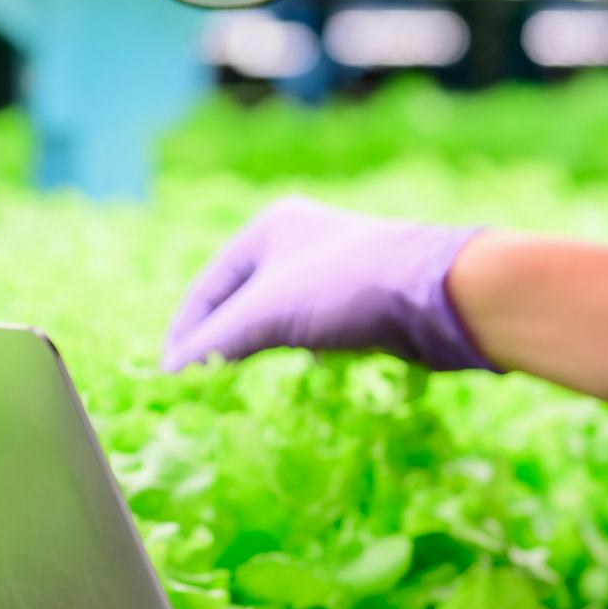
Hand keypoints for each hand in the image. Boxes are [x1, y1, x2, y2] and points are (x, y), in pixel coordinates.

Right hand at [161, 199, 490, 372]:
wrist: (440, 295)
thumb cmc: (346, 289)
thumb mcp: (268, 315)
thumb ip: (214, 344)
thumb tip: (169, 373)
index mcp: (269, 228)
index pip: (207, 285)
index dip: (184, 331)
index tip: (167, 374)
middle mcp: (298, 240)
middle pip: (241, 297)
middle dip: (219, 338)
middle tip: (195, 380)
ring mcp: (332, 268)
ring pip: (278, 313)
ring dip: (257, 345)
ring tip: (236, 380)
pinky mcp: (363, 297)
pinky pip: (313, 326)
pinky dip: (297, 348)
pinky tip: (299, 370)